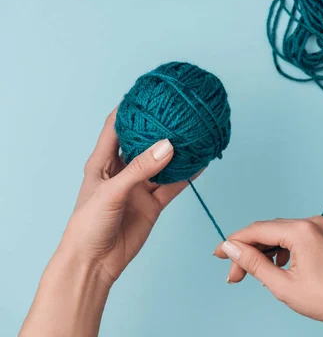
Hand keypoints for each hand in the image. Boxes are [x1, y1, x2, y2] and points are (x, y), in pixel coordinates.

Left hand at [21, 108, 193, 336]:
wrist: (94, 264)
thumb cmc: (88, 226)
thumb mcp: (111, 192)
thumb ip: (140, 170)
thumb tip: (169, 146)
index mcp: (102, 162)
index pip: (115, 127)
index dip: (130, 108)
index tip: (148, 92)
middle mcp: (122, 172)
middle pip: (143, 142)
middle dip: (159, 127)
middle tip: (178, 110)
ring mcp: (139, 188)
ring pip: (162, 163)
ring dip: (177, 151)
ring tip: (195, 134)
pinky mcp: (153, 204)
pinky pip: (173, 185)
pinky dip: (187, 175)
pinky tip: (200, 162)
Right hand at [214, 217, 322, 336]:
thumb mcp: (282, 285)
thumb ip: (253, 263)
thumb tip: (230, 248)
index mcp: (302, 231)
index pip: (257, 230)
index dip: (234, 242)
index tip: (218, 254)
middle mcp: (312, 222)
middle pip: (268, 231)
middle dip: (248, 252)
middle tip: (234, 276)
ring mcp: (320, 227)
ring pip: (280, 234)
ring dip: (264, 252)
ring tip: (253, 275)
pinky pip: (294, 236)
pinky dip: (281, 250)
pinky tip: (276, 268)